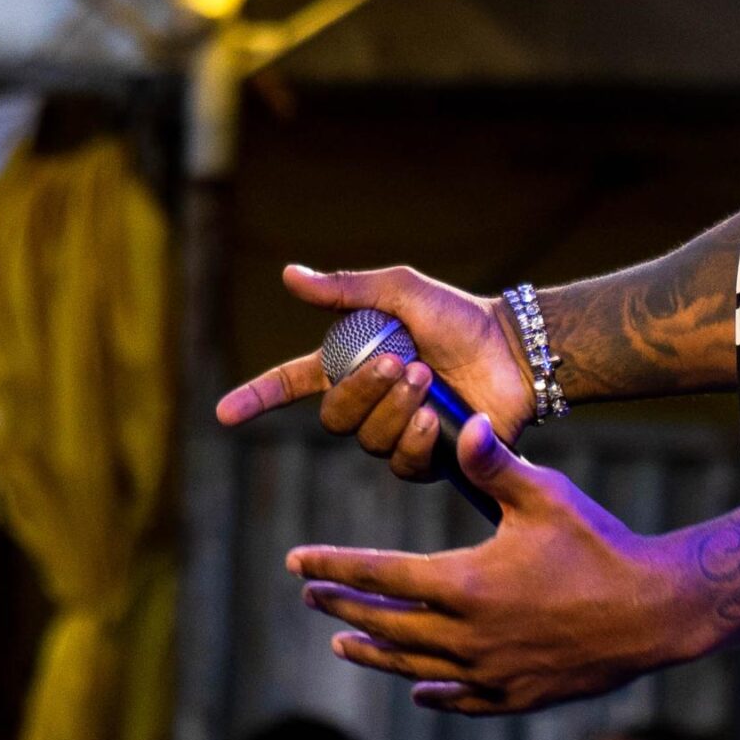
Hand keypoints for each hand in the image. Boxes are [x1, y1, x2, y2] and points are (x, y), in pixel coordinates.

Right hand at [215, 264, 535, 479]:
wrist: (515, 350)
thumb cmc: (460, 318)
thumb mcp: (402, 292)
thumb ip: (346, 290)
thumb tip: (288, 275)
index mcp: (352, 364)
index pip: (292, 385)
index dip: (258, 398)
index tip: (224, 413)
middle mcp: (369, 403)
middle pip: (335, 417)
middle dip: (363, 390)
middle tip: (403, 361)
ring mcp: (397, 433)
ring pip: (368, 440)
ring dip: (396, 409)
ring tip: (429, 380)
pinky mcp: (429, 458)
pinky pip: (402, 463)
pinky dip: (415, 440)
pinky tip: (434, 421)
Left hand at [288, 419, 705, 714]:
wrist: (656, 612)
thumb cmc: (600, 544)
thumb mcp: (547, 495)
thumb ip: (496, 463)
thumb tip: (459, 424)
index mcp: (465, 583)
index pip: (380, 575)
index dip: (335, 566)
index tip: (298, 562)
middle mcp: (467, 635)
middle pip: (387, 624)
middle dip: (343, 606)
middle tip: (311, 595)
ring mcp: (490, 671)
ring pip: (414, 667)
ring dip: (374, 652)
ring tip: (342, 643)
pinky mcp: (518, 695)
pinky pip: (461, 700)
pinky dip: (433, 694)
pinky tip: (419, 691)